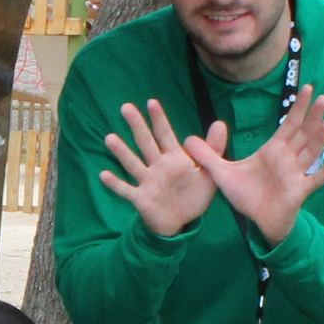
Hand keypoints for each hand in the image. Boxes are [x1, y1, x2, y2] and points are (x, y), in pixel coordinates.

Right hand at [95, 99, 218, 237]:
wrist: (182, 222)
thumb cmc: (193, 195)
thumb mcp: (208, 172)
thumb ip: (212, 148)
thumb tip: (220, 122)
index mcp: (174, 159)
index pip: (165, 135)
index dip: (159, 119)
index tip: (151, 102)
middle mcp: (158, 167)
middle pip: (146, 143)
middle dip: (137, 126)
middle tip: (126, 107)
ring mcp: (148, 182)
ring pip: (133, 164)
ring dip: (122, 152)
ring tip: (110, 138)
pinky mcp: (141, 199)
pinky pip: (126, 190)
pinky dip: (115, 184)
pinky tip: (103, 175)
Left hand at [181, 86, 323, 246]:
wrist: (256, 221)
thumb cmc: (245, 196)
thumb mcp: (221, 173)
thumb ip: (207, 156)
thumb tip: (187, 139)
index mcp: (273, 150)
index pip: (288, 124)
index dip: (297, 107)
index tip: (308, 88)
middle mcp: (288, 158)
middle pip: (303, 133)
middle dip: (313, 116)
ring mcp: (296, 174)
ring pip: (311, 152)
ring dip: (321, 137)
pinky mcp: (299, 191)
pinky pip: (315, 179)